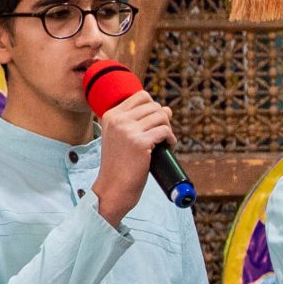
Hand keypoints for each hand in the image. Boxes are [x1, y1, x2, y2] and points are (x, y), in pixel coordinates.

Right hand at [93, 85, 171, 228]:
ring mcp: (128, 130)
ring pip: (162, 116)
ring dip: (168, 128)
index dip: (154, 107)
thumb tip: (167, 109)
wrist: (113, 187)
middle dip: (163, 119)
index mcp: (111, 115)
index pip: (141, 96)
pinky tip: (169, 147)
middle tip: (162, 135)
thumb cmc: (121, 164)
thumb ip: (139, 122)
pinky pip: (165, 131)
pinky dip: (171, 139)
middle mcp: (118, 120)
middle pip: (154, 106)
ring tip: (165, 141)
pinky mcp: (140, 142)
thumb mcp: (122, 137)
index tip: (155, 123)